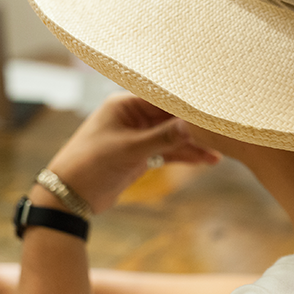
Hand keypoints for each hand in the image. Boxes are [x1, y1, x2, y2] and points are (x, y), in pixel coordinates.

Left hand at [45, 93, 219, 213]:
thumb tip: (191, 126)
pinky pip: (170, 151)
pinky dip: (187, 156)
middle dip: (196, 126)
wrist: (70, 195)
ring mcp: (139, 136)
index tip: (212, 107)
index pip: (163, 97)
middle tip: (223, 131)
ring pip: (174, 137)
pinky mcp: (143, 155)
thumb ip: (161, 138)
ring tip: (221, 152)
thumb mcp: (128, 150)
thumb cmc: (90, 164)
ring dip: (195, 144)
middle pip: (173, 117)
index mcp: (125, 105)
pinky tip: (206, 160)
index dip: (188, 103)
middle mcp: (134, 117)